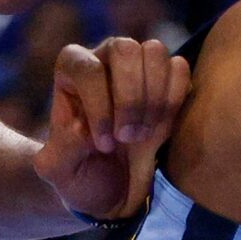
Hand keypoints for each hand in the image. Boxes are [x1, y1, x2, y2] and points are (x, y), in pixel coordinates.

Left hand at [34, 36, 190, 224]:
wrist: (113, 190)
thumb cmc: (82, 175)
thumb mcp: (60, 171)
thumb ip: (62, 149)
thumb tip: (83, 127)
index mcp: (72, 72)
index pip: (87, 69)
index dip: (98, 106)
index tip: (104, 145)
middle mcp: (105, 58)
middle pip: (124, 49)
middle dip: (131, 98)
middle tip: (128, 138)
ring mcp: (139, 64)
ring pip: (154, 52)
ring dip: (154, 98)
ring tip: (145, 134)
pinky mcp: (169, 78)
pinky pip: (180, 69)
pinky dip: (174, 99)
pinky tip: (161, 127)